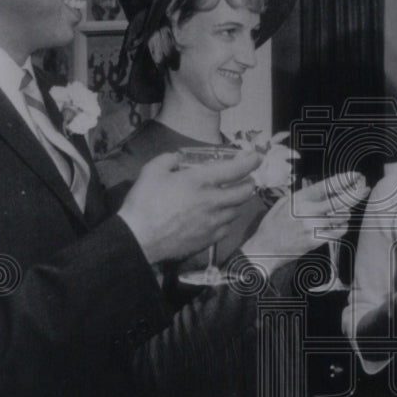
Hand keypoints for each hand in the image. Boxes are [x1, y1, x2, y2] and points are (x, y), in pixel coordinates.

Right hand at [118, 150, 260, 263]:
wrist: (139, 239)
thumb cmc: (144, 203)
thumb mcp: (151, 171)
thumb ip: (168, 160)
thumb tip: (178, 158)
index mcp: (200, 181)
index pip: (235, 169)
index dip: (250, 161)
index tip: (257, 157)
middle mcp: (213, 201)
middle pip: (245, 192)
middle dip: (250, 183)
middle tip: (248, 179)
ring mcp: (213, 222)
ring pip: (237, 210)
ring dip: (238, 202)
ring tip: (232, 197)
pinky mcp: (209, 239)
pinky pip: (227, 227)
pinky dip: (228, 219)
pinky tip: (221, 217)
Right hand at [241, 171, 370, 265]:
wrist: (265, 248)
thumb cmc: (274, 224)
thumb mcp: (284, 203)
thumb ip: (304, 195)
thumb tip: (325, 188)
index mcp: (299, 198)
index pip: (326, 186)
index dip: (343, 180)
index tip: (355, 176)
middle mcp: (307, 211)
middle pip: (339, 200)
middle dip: (355, 193)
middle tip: (364, 188)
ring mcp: (312, 227)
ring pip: (340, 216)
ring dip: (344, 213)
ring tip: (339, 212)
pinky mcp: (315, 241)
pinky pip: (338, 231)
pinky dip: (341, 227)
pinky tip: (338, 225)